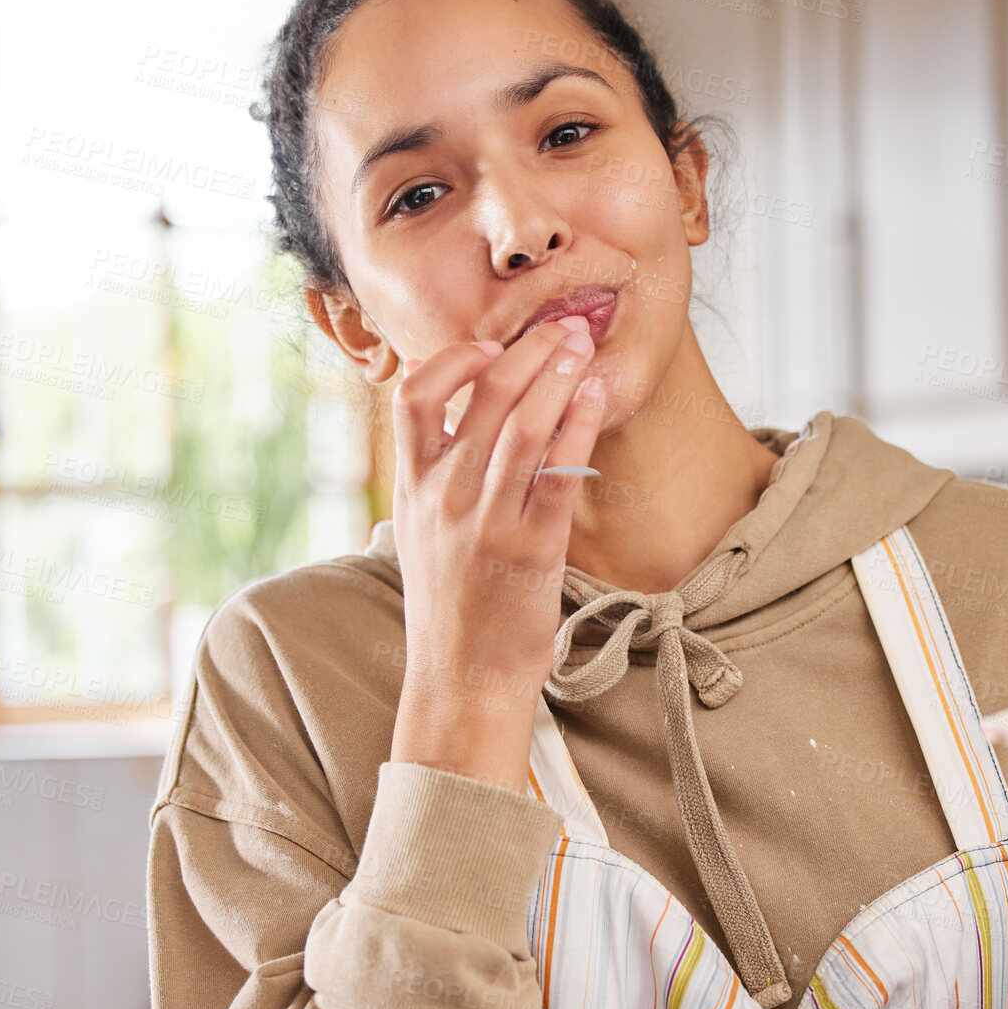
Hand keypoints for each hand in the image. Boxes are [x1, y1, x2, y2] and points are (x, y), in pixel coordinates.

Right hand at [387, 313, 607, 791]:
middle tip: (562, 327)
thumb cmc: (451, 608)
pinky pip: (558, 471)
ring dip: (559, 374)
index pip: (412, 397)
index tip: (487, 345)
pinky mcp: (530, 548)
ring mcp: (486, 521)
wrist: (461, 681)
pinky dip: (579, 425)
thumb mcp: (423, 536)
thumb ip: (436, 480)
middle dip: (529, 350)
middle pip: (484, 395)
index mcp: (413, 488)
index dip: (450, 359)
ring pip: (523, 422)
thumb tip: (464, 427)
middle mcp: (444, 496)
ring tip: (583, 348)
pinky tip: (595, 399)